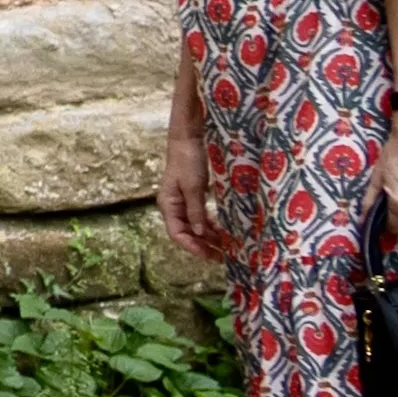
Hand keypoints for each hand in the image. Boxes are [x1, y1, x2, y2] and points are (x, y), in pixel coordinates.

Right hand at [157, 98, 229, 265]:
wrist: (189, 139)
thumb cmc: (188, 161)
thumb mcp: (193, 187)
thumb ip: (195, 210)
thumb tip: (198, 233)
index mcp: (168, 205)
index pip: (177, 234)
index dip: (193, 247)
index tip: (210, 255)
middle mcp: (175, 207)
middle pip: (187, 233)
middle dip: (204, 245)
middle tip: (224, 257)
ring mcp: (184, 202)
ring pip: (196, 227)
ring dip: (210, 237)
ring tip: (228, 246)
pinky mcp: (194, 197)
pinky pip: (202, 217)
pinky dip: (212, 225)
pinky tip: (225, 231)